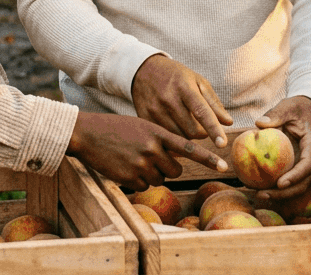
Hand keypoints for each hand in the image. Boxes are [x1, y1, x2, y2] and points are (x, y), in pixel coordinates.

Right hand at [67, 111, 227, 190]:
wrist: (88, 133)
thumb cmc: (116, 128)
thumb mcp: (142, 125)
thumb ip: (161, 138)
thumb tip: (179, 156)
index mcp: (157, 132)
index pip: (189, 147)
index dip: (208, 158)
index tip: (223, 166)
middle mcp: (152, 148)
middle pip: (175, 169)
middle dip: (168, 168)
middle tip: (152, 158)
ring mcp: (140, 163)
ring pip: (160, 179)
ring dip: (151, 174)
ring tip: (134, 160)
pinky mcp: (129, 177)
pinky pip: (143, 186)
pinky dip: (137, 181)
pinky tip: (125, 167)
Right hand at [131, 55, 233, 146]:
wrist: (144, 70)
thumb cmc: (176, 76)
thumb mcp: (197, 81)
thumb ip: (213, 102)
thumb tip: (228, 123)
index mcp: (184, 87)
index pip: (201, 111)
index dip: (213, 129)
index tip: (222, 144)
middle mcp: (168, 98)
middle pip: (191, 130)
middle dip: (201, 133)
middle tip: (200, 125)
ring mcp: (155, 109)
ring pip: (179, 136)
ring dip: (188, 135)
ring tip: (186, 123)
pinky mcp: (145, 118)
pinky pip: (165, 137)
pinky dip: (174, 137)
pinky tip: (174, 127)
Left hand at [251, 96, 310, 203]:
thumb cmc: (300, 108)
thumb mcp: (289, 106)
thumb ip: (276, 114)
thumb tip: (259, 124)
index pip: (308, 165)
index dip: (295, 177)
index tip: (279, 183)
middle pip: (303, 183)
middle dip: (284, 193)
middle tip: (262, 194)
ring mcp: (306, 164)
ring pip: (297, 185)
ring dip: (279, 194)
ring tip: (258, 194)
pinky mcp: (298, 165)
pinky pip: (289, 179)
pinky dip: (276, 186)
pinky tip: (258, 186)